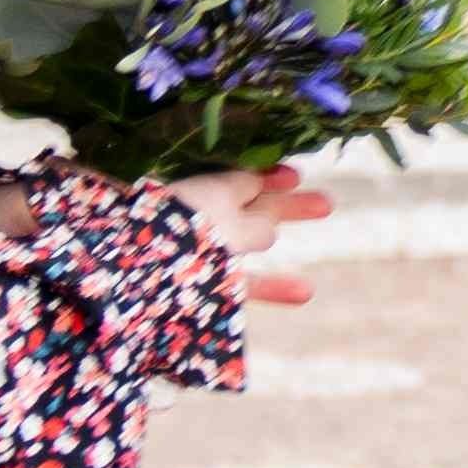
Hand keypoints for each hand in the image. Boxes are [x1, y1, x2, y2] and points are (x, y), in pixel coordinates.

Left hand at [163, 164, 332, 310]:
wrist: (142, 268)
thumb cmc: (181, 224)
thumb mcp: (223, 202)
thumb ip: (253, 209)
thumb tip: (272, 226)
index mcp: (204, 192)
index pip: (243, 180)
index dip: (270, 177)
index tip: (295, 177)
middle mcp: (208, 219)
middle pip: (254, 205)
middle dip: (288, 201)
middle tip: (325, 203)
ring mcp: (211, 254)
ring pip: (257, 237)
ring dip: (285, 223)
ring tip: (324, 210)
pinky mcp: (211, 288)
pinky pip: (247, 284)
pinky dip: (275, 286)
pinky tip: (305, 291)